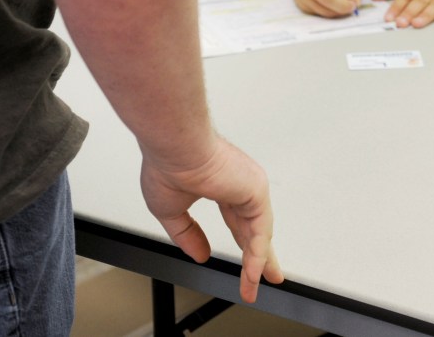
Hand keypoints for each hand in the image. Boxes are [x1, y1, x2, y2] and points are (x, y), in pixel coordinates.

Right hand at [139, 136, 285, 303]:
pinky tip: (253, 273)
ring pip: (258, 234)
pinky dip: (256, 255)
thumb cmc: (166, 165)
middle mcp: (239, 185)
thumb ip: (187, 235)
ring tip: (254, 286)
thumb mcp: (170, 211)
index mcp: (220, 185)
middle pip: (253, 229)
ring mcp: (250, 188)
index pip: (237, 221)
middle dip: (259, 257)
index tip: (244, 263)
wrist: (173, 147)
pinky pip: (259, 231)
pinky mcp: (255, 191)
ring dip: (257, 263)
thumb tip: (200, 254)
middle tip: (267, 276)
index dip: (241, 244)